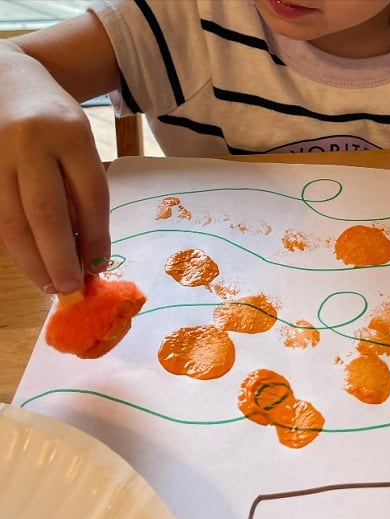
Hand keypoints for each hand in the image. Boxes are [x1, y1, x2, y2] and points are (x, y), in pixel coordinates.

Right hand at [0, 51, 109, 293]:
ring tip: (48, 284)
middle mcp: (30, 142)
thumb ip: (83, 190)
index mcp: (70, 134)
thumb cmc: (53, 121)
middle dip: (59, 257)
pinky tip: (27, 260)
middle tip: (70, 288)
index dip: (95, 237)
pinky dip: (11, 243)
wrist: (5, 78)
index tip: (99, 266)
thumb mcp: (80, 144)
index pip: (90, 195)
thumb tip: (87, 251)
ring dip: (31, 259)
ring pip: (11, 219)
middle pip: (46, 212)